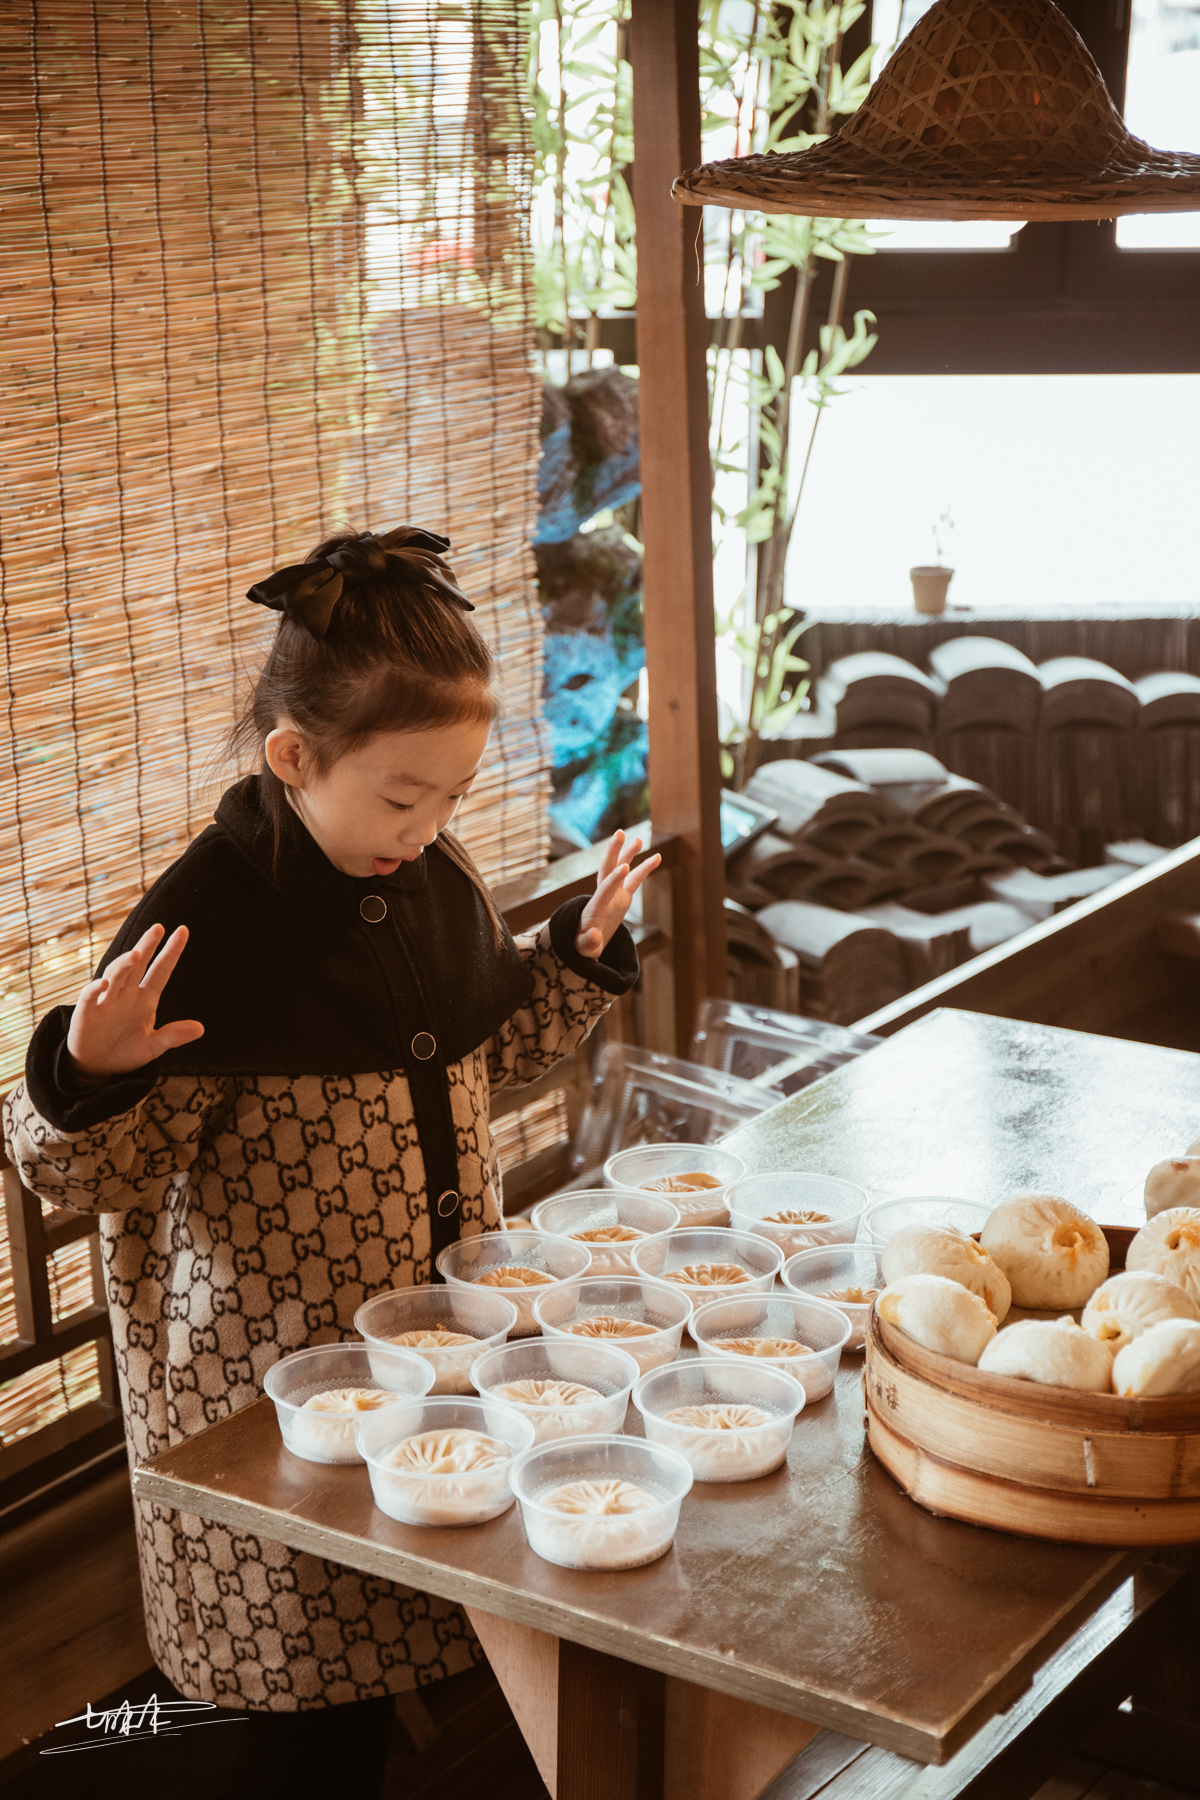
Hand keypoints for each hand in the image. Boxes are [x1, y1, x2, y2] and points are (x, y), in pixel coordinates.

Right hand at [66, 924, 203, 1078]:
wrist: (97, 1067)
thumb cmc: (126, 1051)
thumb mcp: (153, 1046)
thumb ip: (173, 1036)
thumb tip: (201, 1029)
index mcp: (145, 998)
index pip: (161, 971)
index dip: (171, 952)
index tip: (183, 930)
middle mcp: (125, 994)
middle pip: (137, 966)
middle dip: (147, 946)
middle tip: (158, 928)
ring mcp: (105, 1001)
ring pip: (114, 975)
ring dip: (124, 964)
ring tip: (136, 954)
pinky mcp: (85, 1014)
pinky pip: (89, 998)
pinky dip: (94, 990)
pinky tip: (103, 983)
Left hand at [575, 831, 661, 959]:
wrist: (586, 942)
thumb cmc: (583, 945)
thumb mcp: (584, 948)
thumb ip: (588, 942)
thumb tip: (594, 935)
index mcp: (595, 907)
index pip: (605, 890)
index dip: (614, 879)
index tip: (624, 867)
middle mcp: (604, 895)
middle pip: (607, 868)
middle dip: (613, 851)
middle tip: (620, 833)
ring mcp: (613, 893)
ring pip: (622, 869)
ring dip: (629, 853)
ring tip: (639, 839)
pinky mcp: (622, 896)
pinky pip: (636, 879)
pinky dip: (645, 868)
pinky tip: (657, 857)